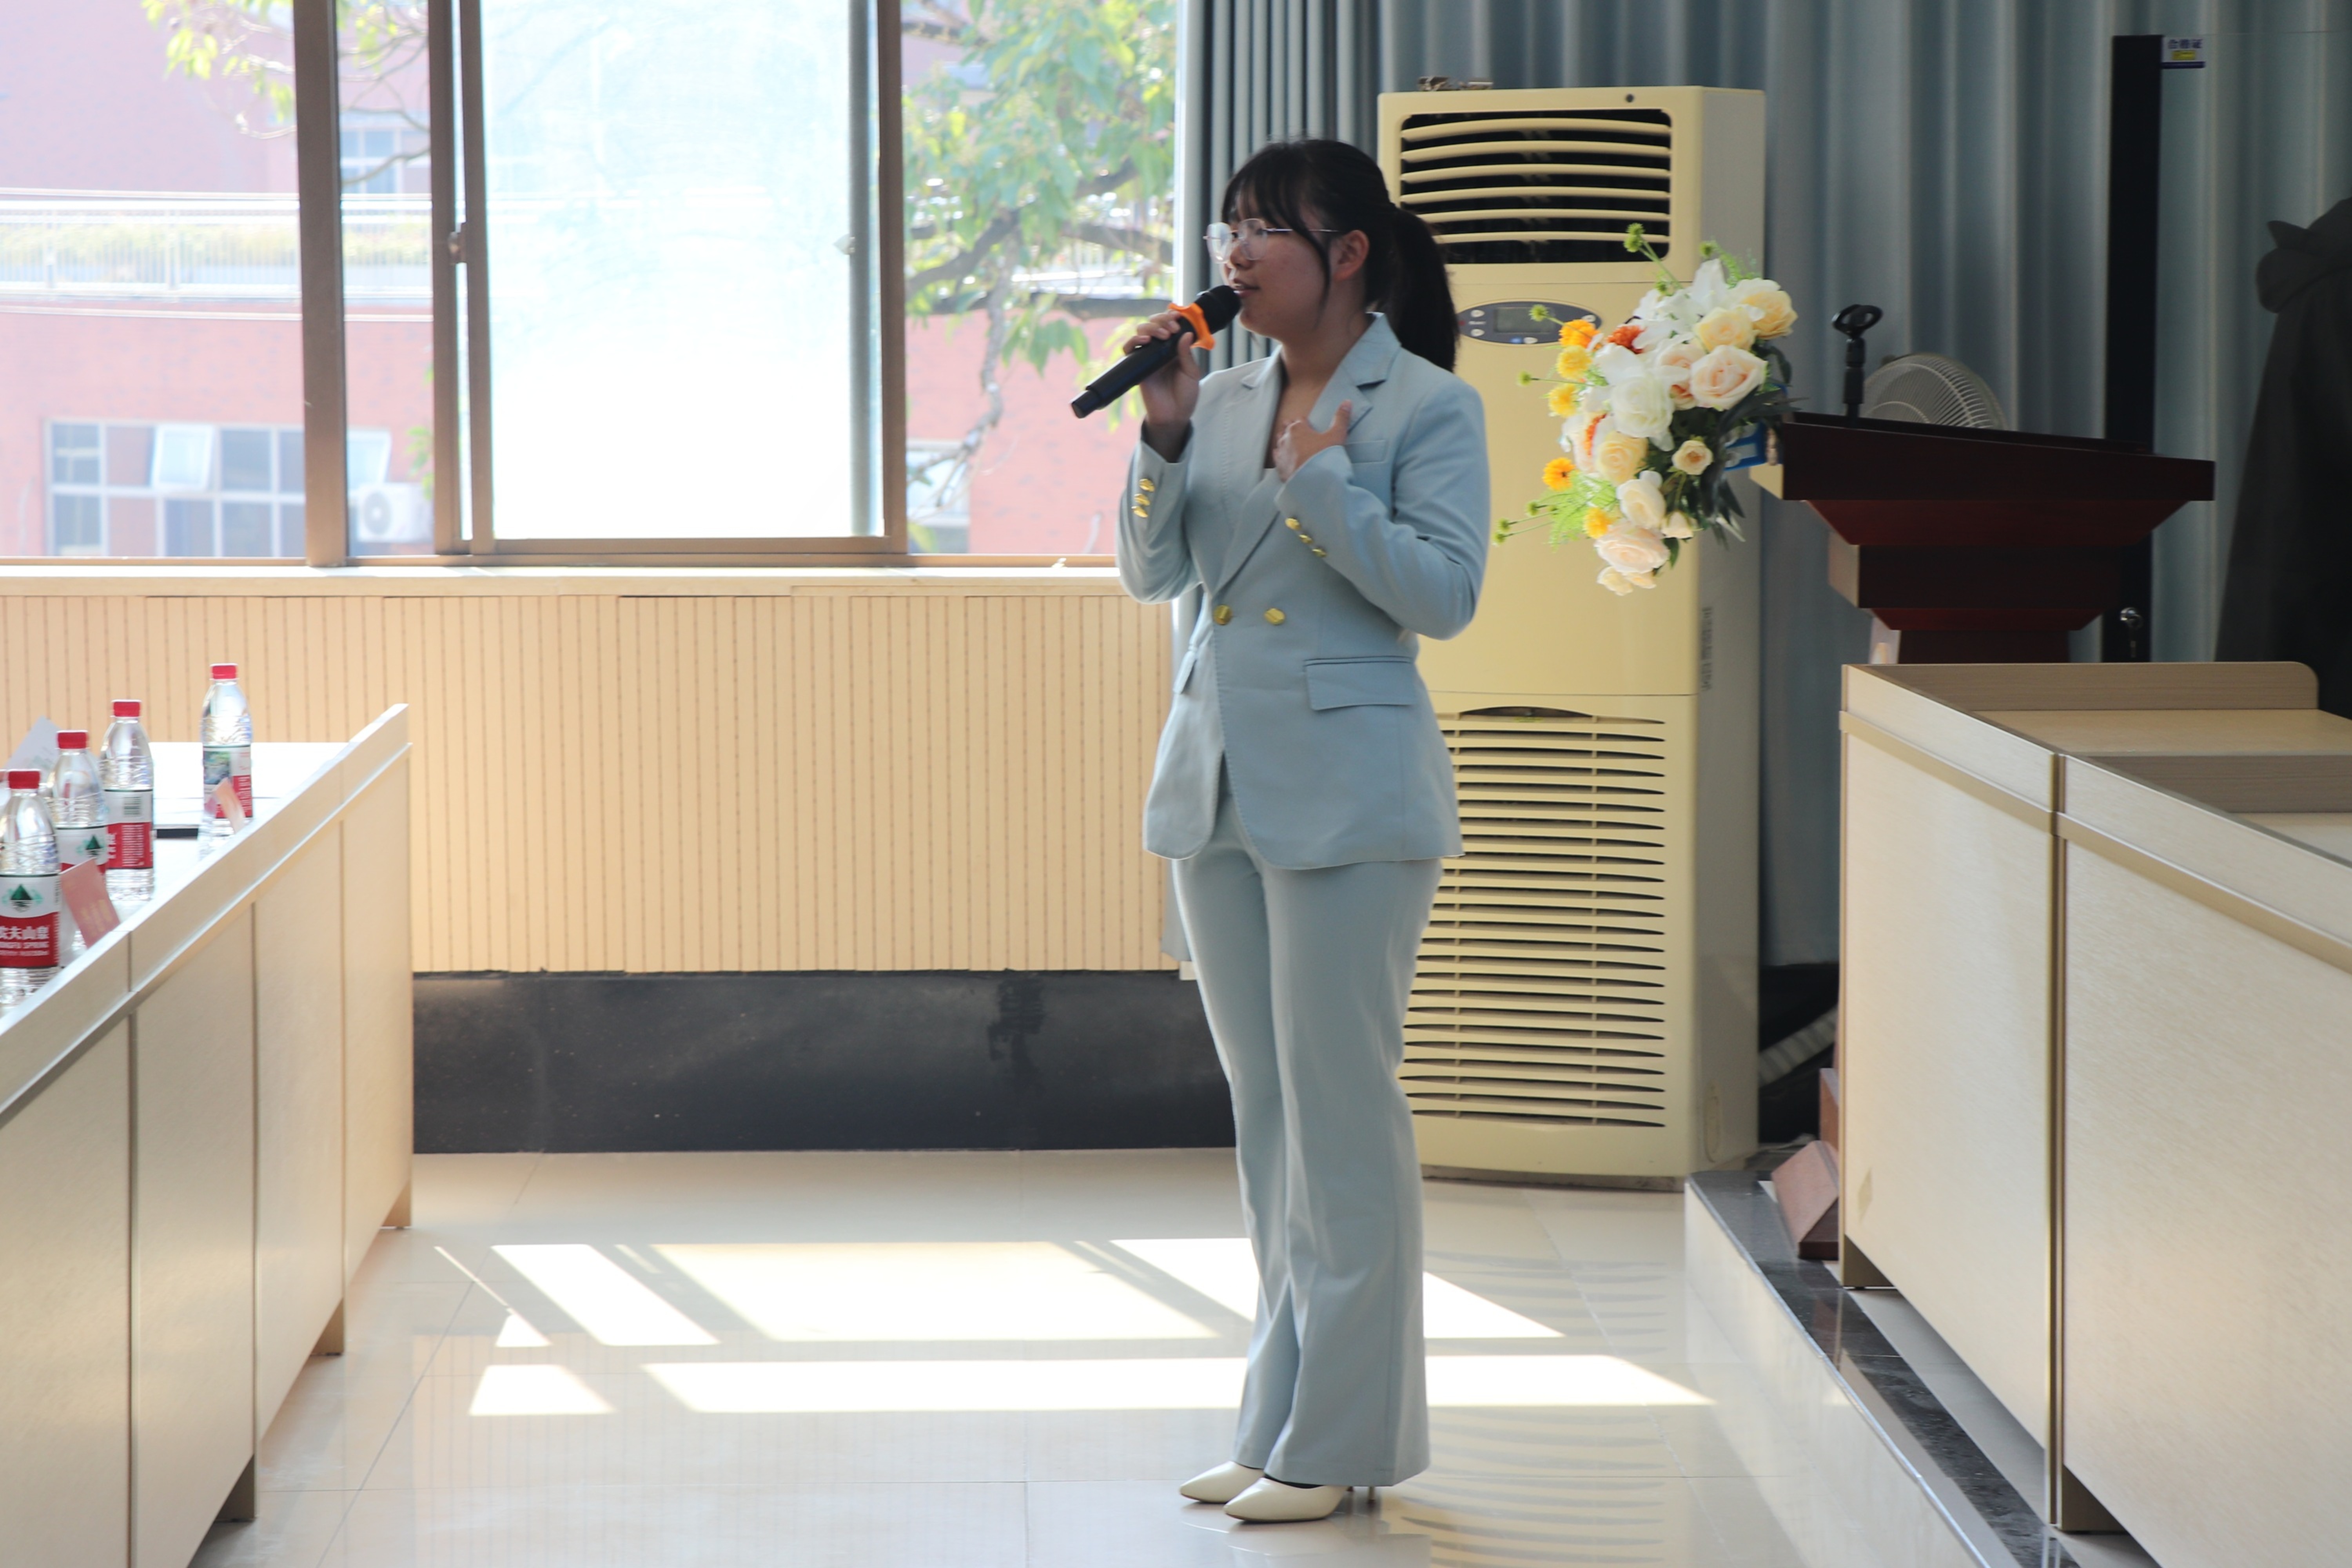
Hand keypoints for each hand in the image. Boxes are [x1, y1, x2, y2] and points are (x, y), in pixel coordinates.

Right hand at [1124, 309, 1205, 456]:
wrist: (1174, 416)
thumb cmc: (1185, 395)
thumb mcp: (1192, 373)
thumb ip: (1187, 354)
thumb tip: (1186, 333)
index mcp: (1175, 347)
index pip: (1169, 324)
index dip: (1171, 316)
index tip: (1177, 316)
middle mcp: (1160, 349)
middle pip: (1153, 323)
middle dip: (1161, 320)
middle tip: (1172, 328)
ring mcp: (1147, 356)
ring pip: (1141, 331)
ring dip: (1150, 328)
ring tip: (1162, 335)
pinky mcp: (1137, 366)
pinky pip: (1129, 349)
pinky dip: (1134, 341)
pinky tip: (1145, 341)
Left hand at [1274, 400, 1351, 480]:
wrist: (1314, 481)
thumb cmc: (1324, 456)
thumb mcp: (1336, 435)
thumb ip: (1341, 418)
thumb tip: (1347, 401)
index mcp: (1298, 428)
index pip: (1300, 420)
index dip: (1303, 421)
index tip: (1304, 421)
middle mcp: (1286, 438)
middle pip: (1287, 429)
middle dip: (1290, 428)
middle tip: (1291, 427)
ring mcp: (1281, 453)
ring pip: (1279, 442)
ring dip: (1283, 440)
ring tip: (1286, 440)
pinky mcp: (1279, 467)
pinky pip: (1277, 458)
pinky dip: (1279, 455)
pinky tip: (1280, 456)